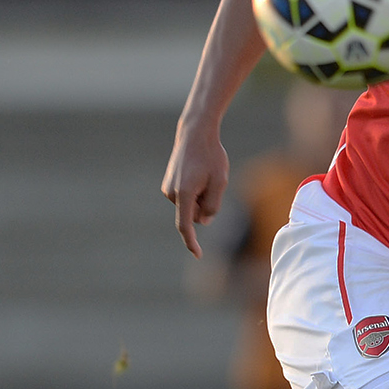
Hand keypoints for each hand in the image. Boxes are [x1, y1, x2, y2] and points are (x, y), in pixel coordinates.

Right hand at [161, 123, 229, 257]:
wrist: (195, 133)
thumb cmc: (211, 156)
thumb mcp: (220, 182)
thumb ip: (212, 206)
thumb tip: (202, 222)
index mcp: (184, 194)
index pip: (185, 226)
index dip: (191, 242)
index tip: (197, 255)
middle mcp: (172, 193)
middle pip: (194, 214)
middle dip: (205, 206)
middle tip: (213, 182)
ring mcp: (168, 189)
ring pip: (191, 206)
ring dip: (201, 197)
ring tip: (204, 174)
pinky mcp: (169, 185)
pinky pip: (187, 197)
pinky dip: (196, 191)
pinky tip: (198, 173)